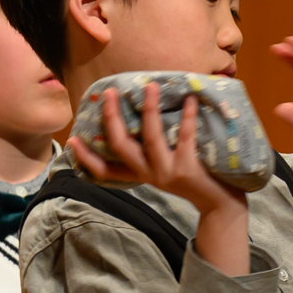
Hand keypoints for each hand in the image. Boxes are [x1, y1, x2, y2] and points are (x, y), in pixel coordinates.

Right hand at [72, 82, 246, 219]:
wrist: (220, 206)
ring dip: (149, 109)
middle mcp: (148, 174)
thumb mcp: (168, 171)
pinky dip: (187, 115)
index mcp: (140, 176)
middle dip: (112, 118)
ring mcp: (166, 172)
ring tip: (149, 86)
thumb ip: (156, 154)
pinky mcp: (188, 168)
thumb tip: (151, 117)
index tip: (72, 140)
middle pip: (120, 146)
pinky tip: (190, 99)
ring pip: (150, 137)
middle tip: (109, 93)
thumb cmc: (196, 182)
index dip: (86, 158)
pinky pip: (184, 136)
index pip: (104, 171)